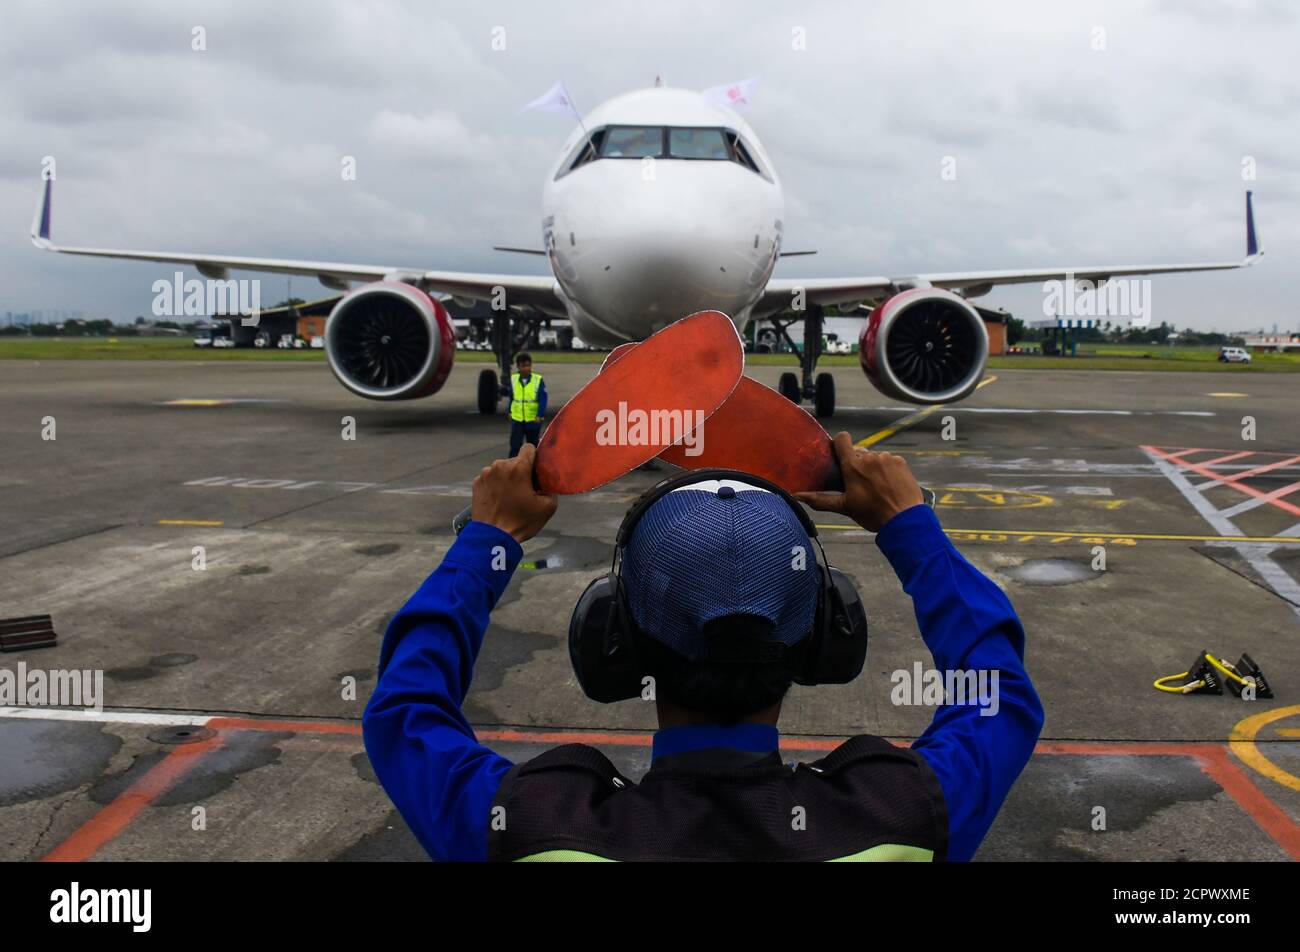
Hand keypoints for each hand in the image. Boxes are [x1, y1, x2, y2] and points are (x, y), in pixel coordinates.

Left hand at [470, 443, 557, 542]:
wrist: (492, 537)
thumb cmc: (521, 522)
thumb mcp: (548, 507)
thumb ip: (551, 489)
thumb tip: (547, 484)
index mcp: (518, 468)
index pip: (529, 448)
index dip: (535, 458)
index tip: (536, 472)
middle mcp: (499, 466)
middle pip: (515, 461)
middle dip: (521, 472)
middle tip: (524, 491)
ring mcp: (485, 474)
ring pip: (502, 470)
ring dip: (507, 479)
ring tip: (510, 498)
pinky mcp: (476, 483)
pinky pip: (491, 479)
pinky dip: (495, 486)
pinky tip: (499, 500)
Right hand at [796, 431, 923, 531]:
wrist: (903, 519)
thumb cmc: (873, 514)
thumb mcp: (844, 507)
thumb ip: (820, 500)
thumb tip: (798, 496)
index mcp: (853, 466)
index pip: (842, 439)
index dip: (839, 444)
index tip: (840, 454)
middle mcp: (869, 457)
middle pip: (859, 452)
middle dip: (857, 464)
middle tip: (859, 483)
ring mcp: (886, 458)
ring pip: (874, 457)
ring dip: (873, 467)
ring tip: (877, 487)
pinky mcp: (900, 462)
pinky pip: (889, 460)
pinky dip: (888, 470)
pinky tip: (889, 485)